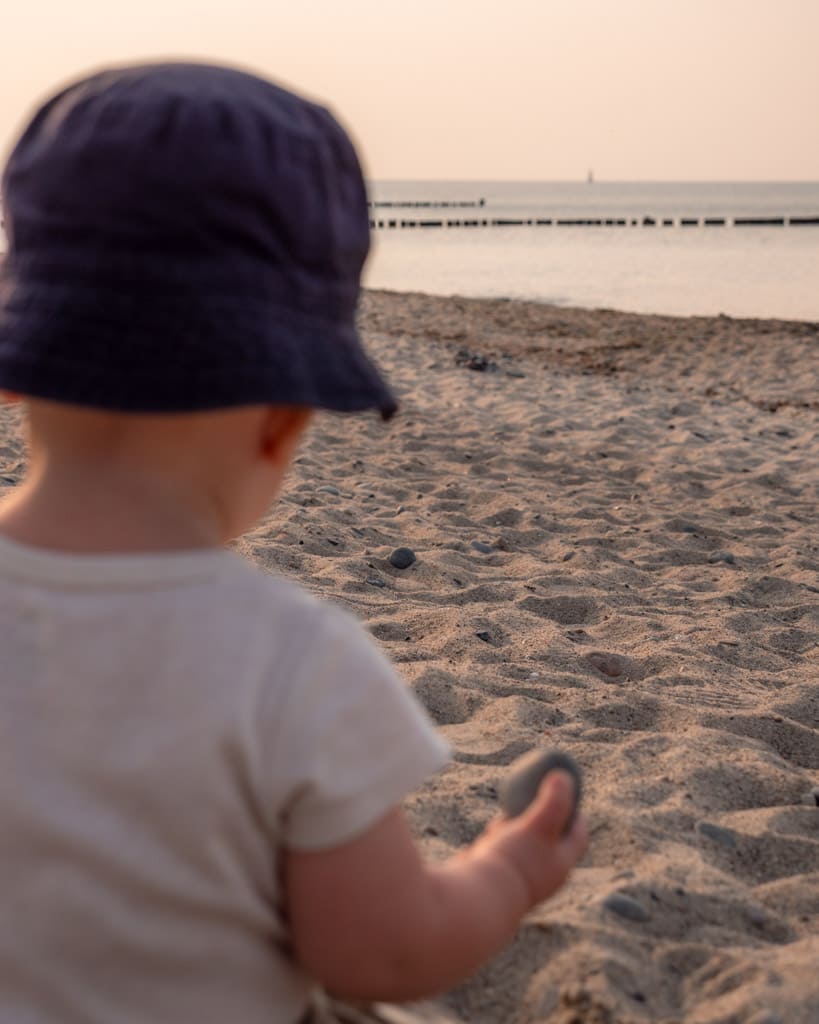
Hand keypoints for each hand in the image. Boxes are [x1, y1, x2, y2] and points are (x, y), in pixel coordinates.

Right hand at [468, 771, 587, 907]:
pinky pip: (494, 863)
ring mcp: (516, 885)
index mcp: (560, 866)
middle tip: (530, 803)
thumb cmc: (513, 861)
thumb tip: (564, 775)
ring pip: (518, 853)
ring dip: (510, 835)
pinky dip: (491, 850)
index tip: (573, 796)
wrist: (477, 900)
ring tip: (499, 825)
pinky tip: (479, 844)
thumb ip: (554, 800)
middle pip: (548, 845)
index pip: (577, 838)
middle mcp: (542, 879)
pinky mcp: (492, 888)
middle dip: (538, 823)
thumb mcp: (538, 824)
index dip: (578, 816)